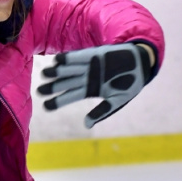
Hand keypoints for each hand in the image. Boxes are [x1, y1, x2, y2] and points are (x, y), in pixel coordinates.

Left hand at [37, 43, 153, 127]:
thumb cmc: (130, 84)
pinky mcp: (96, 55)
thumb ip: (102, 112)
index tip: (45, 106)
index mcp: (91, 89)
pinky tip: (56, 61)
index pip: (71, 96)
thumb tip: (86, 125)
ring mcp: (91, 66)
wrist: (142, 64)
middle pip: (66, 83)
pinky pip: (79, 57)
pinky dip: (68, 58)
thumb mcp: (117, 101)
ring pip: (70, 70)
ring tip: (44, 74)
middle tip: (39, 91)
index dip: (58, 101)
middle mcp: (88, 78)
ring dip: (57, 72)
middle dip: (53, 87)